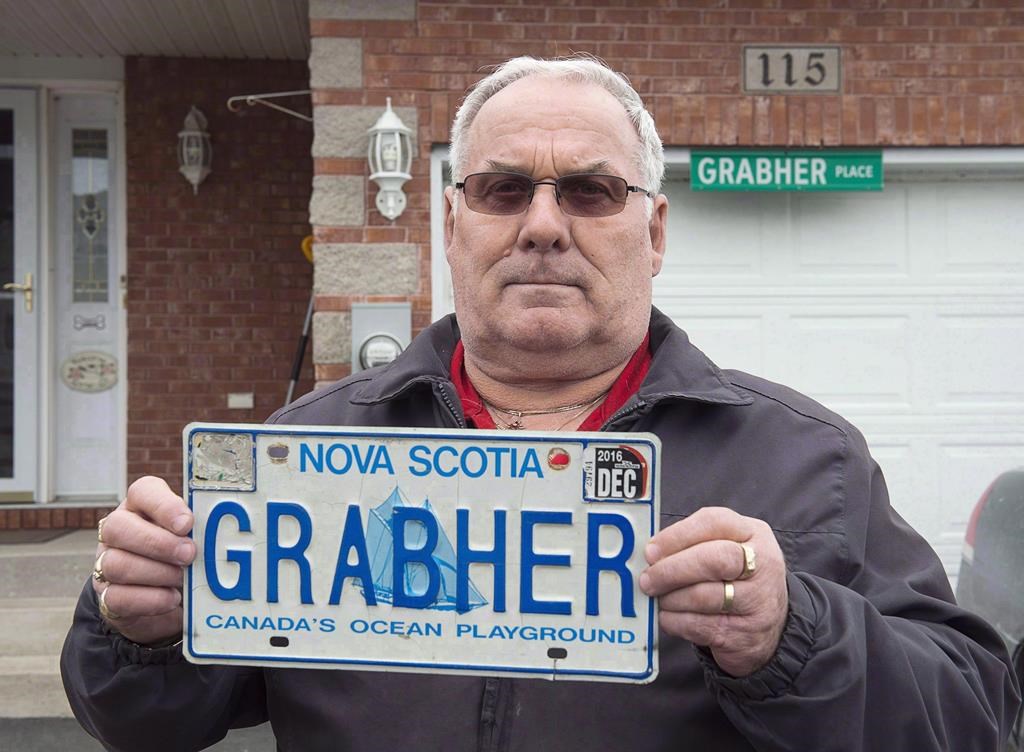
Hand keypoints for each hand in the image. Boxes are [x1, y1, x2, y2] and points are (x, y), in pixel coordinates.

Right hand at [92, 476, 194, 645]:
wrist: (164, 596)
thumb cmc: (183, 555)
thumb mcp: (193, 536)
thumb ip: (200, 530)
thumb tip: (220, 536)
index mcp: (141, 507)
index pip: (142, 491)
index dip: (164, 506)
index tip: (187, 524)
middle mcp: (118, 531)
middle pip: (118, 527)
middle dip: (158, 543)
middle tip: (189, 554)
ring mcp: (106, 563)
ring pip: (116, 564)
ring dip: (156, 573)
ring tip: (183, 579)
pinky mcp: (107, 595)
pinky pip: (118, 597)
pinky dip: (150, 599)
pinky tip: (172, 598)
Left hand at [639, 506, 787, 676]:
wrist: (770, 626)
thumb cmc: (736, 579)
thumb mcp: (728, 549)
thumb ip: (693, 545)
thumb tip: (650, 553)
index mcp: (753, 534)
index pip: (714, 522)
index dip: (677, 535)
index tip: (651, 550)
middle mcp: (762, 564)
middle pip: (713, 559)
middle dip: (672, 569)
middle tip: (648, 579)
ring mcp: (758, 601)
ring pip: (704, 596)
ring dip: (671, 598)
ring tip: (658, 598)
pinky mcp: (747, 633)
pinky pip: (700, 625)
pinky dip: (675, 621)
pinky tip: (667, 617)